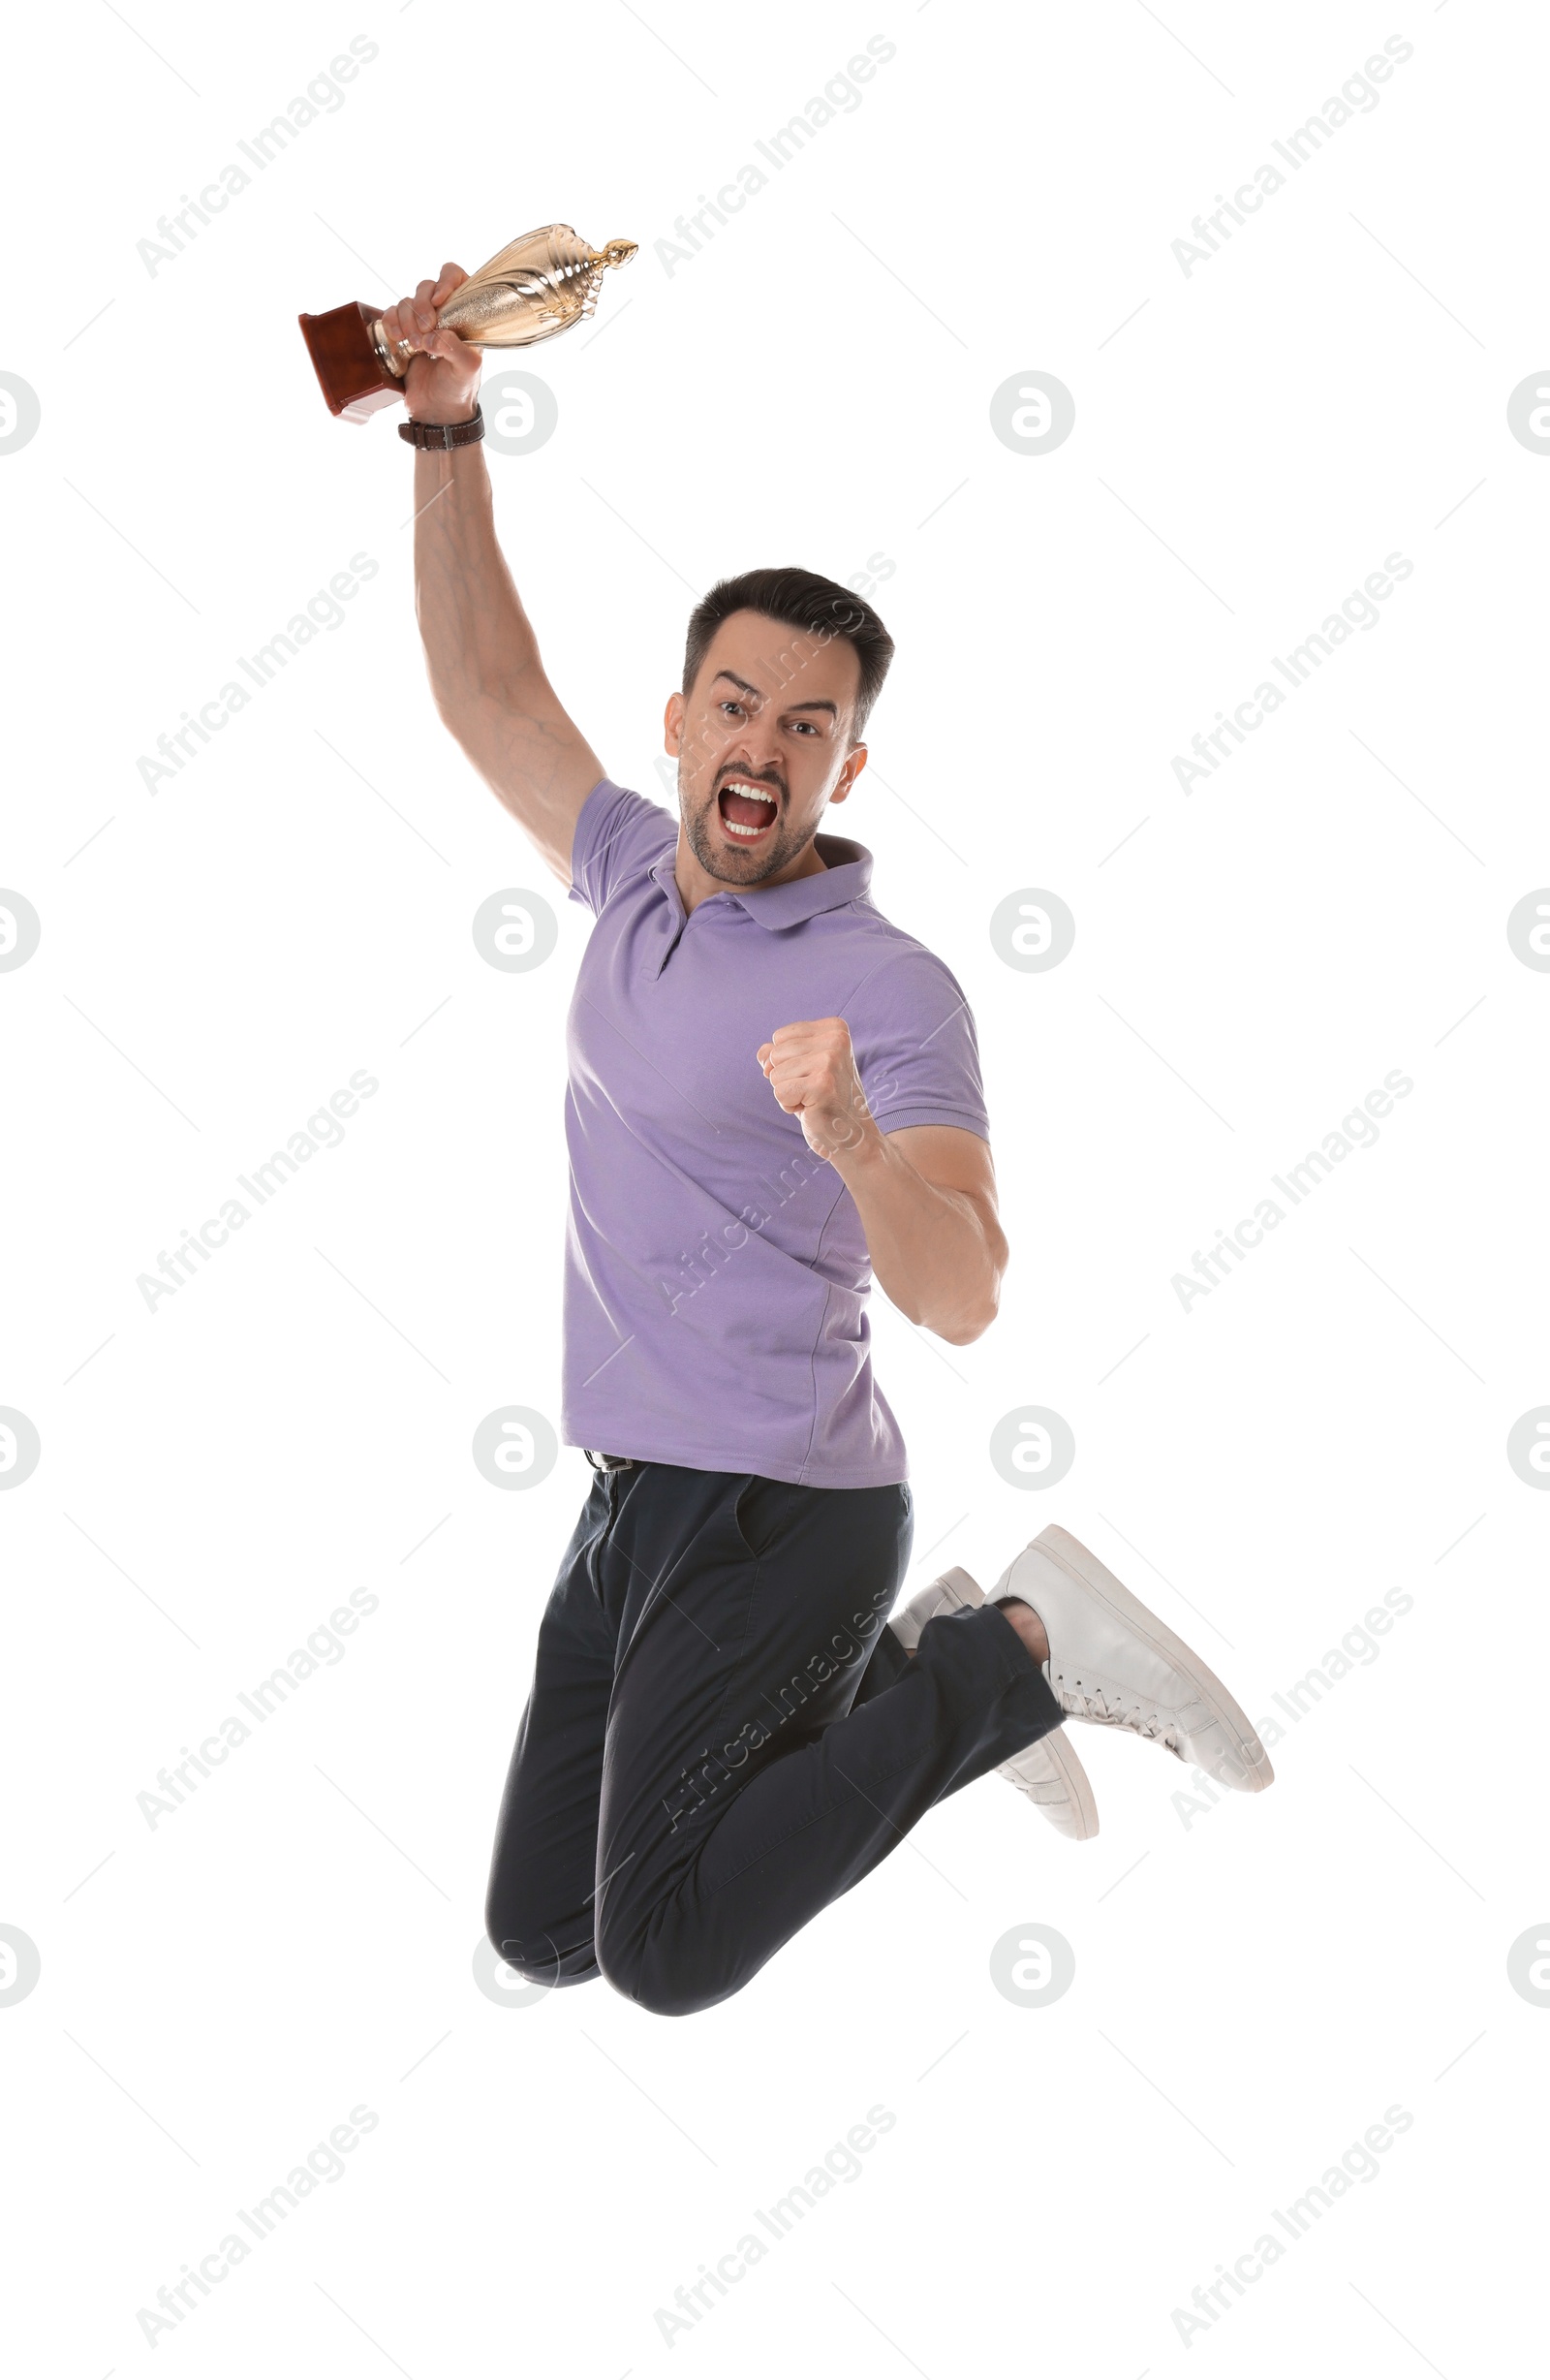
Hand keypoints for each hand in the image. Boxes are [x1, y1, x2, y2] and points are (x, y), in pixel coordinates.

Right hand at [377, 264, 479, 424]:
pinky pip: (390, 314)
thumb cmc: (458, 389)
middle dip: (421, 308)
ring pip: (407, 301)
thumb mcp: (466, 370)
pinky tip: (397, 340)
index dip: (446, 280)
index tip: (439, 302)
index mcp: (464, 314)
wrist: (437, 413)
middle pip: (426, 287)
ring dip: (406, 321)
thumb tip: (433, 337)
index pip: (456, 277)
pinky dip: (390, 323)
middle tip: (425, 335)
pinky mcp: (402, 333)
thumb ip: (456, 349)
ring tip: (414, 347)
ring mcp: (421, 323)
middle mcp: (443, 313)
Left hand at [756, 1018, 876, 1162]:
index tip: (813, 1076)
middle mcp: (836, 1039)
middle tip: (813, 1090)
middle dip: (786, 1078)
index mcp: (835, 1028)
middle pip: (775, 1054)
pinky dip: (789, 1105)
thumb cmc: (824, 1099)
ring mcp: (830, 1060)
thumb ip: (777, 1053)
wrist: (852, 1134)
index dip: (787, 1062)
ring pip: (775, 1074)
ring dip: (788, 1093)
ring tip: (813, 1099)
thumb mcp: (801, 1067)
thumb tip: (763, 1055)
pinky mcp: (822, 1084)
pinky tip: (811, 1108)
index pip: (779, 1037)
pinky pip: (779, 1092)